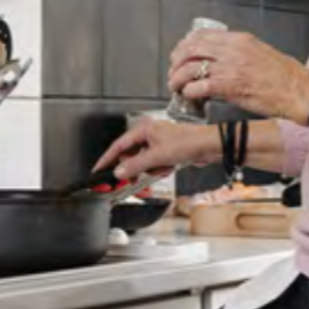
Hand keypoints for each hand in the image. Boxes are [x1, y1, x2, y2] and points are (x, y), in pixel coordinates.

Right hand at [94, 118, 217, 181]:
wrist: (209, 146)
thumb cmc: (188, 142)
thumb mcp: (157, 156)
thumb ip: (135, 165)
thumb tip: (119, 172)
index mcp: (144, 129)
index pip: (118, 145)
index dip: (107, 159)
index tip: (99, 170)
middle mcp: (149, 134)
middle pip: (131, 156)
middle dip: (135, 168)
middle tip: (132, 179)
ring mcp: (158, 143)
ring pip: (144, 162)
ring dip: (151, 170)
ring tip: (161, 168)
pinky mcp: (167, 152)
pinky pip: (155, 164)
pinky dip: (160, 169)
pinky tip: (169, 168)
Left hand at [168, 30, 308, 123]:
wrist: (300, 91)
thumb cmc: (287, 77)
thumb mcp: (262, 53)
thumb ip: (241, 53)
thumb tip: (223, 60)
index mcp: (241, 40)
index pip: (203, 35)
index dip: (186, 45)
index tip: (181, 54)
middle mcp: (232, 50)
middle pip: (191, 49)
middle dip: (177, 61)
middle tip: (174, 71)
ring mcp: (230, 68)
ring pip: (190, 67)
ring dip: (178, 78)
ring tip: (177, 86)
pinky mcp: (230, 87)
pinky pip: (199, 86)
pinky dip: (189, 91)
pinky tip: (190, 96)